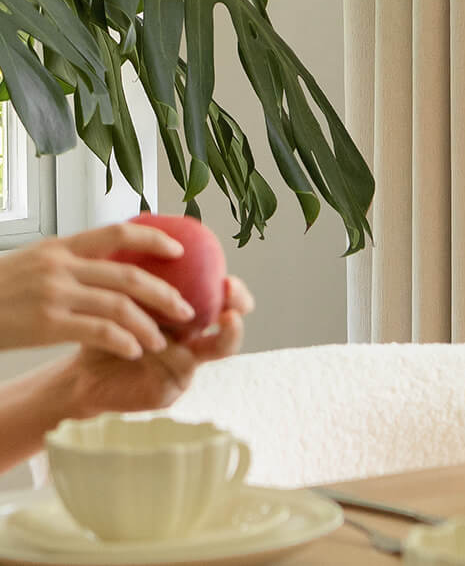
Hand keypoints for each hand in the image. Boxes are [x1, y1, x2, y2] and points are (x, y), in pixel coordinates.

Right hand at [0, 223, 197, 358]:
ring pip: (119, 307)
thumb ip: (69, 260)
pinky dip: (123, 341)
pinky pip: (98, 332)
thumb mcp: (33, 261)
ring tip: (162, 340)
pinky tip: (134, 351)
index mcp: (61, 246)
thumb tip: (107, 260)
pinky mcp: (47, 325)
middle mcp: (62, 266)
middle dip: (164, 293)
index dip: (154, 239)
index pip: (119, 233)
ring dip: (147, 326)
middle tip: (186, 309)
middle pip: (128, 276)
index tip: (180, 250)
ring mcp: (55, 295)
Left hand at [64, 276, 253, 416]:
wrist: (82, 372)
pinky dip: (174, 357)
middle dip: (238, 310)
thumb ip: (140, 267)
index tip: (227, 277)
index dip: (235, 291)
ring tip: (217, 321)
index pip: (225, 300)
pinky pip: (179, 371)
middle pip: (232, 326)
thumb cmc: (105, 328)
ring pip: (217, 350)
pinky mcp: (168, 391)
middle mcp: (196, 340)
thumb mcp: (122, 294)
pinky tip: (159, 349)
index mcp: (192, 317)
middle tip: (229, 298)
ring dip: (221, 334)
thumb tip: (144, 216)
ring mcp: (186, 367)